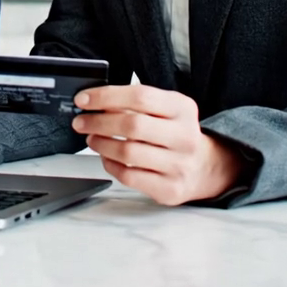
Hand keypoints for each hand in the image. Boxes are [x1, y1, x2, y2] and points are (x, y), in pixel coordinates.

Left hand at [72, 83, 246, 205]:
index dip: (106, 96)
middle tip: (81, 121)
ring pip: (128, 153)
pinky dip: (110, 165)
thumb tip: (96, 102)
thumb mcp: (166, 109)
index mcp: (182, 108)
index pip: (140, 97)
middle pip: (132, 125)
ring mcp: (179, 165)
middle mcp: (184, 136)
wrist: (206, 167)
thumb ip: (136, 103)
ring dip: (101, 144)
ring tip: (91, 138)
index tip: (84, 99)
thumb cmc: (176, 133)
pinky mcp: (169, 189)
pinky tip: (106, 157)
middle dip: (98, 122)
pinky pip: (129, 176)